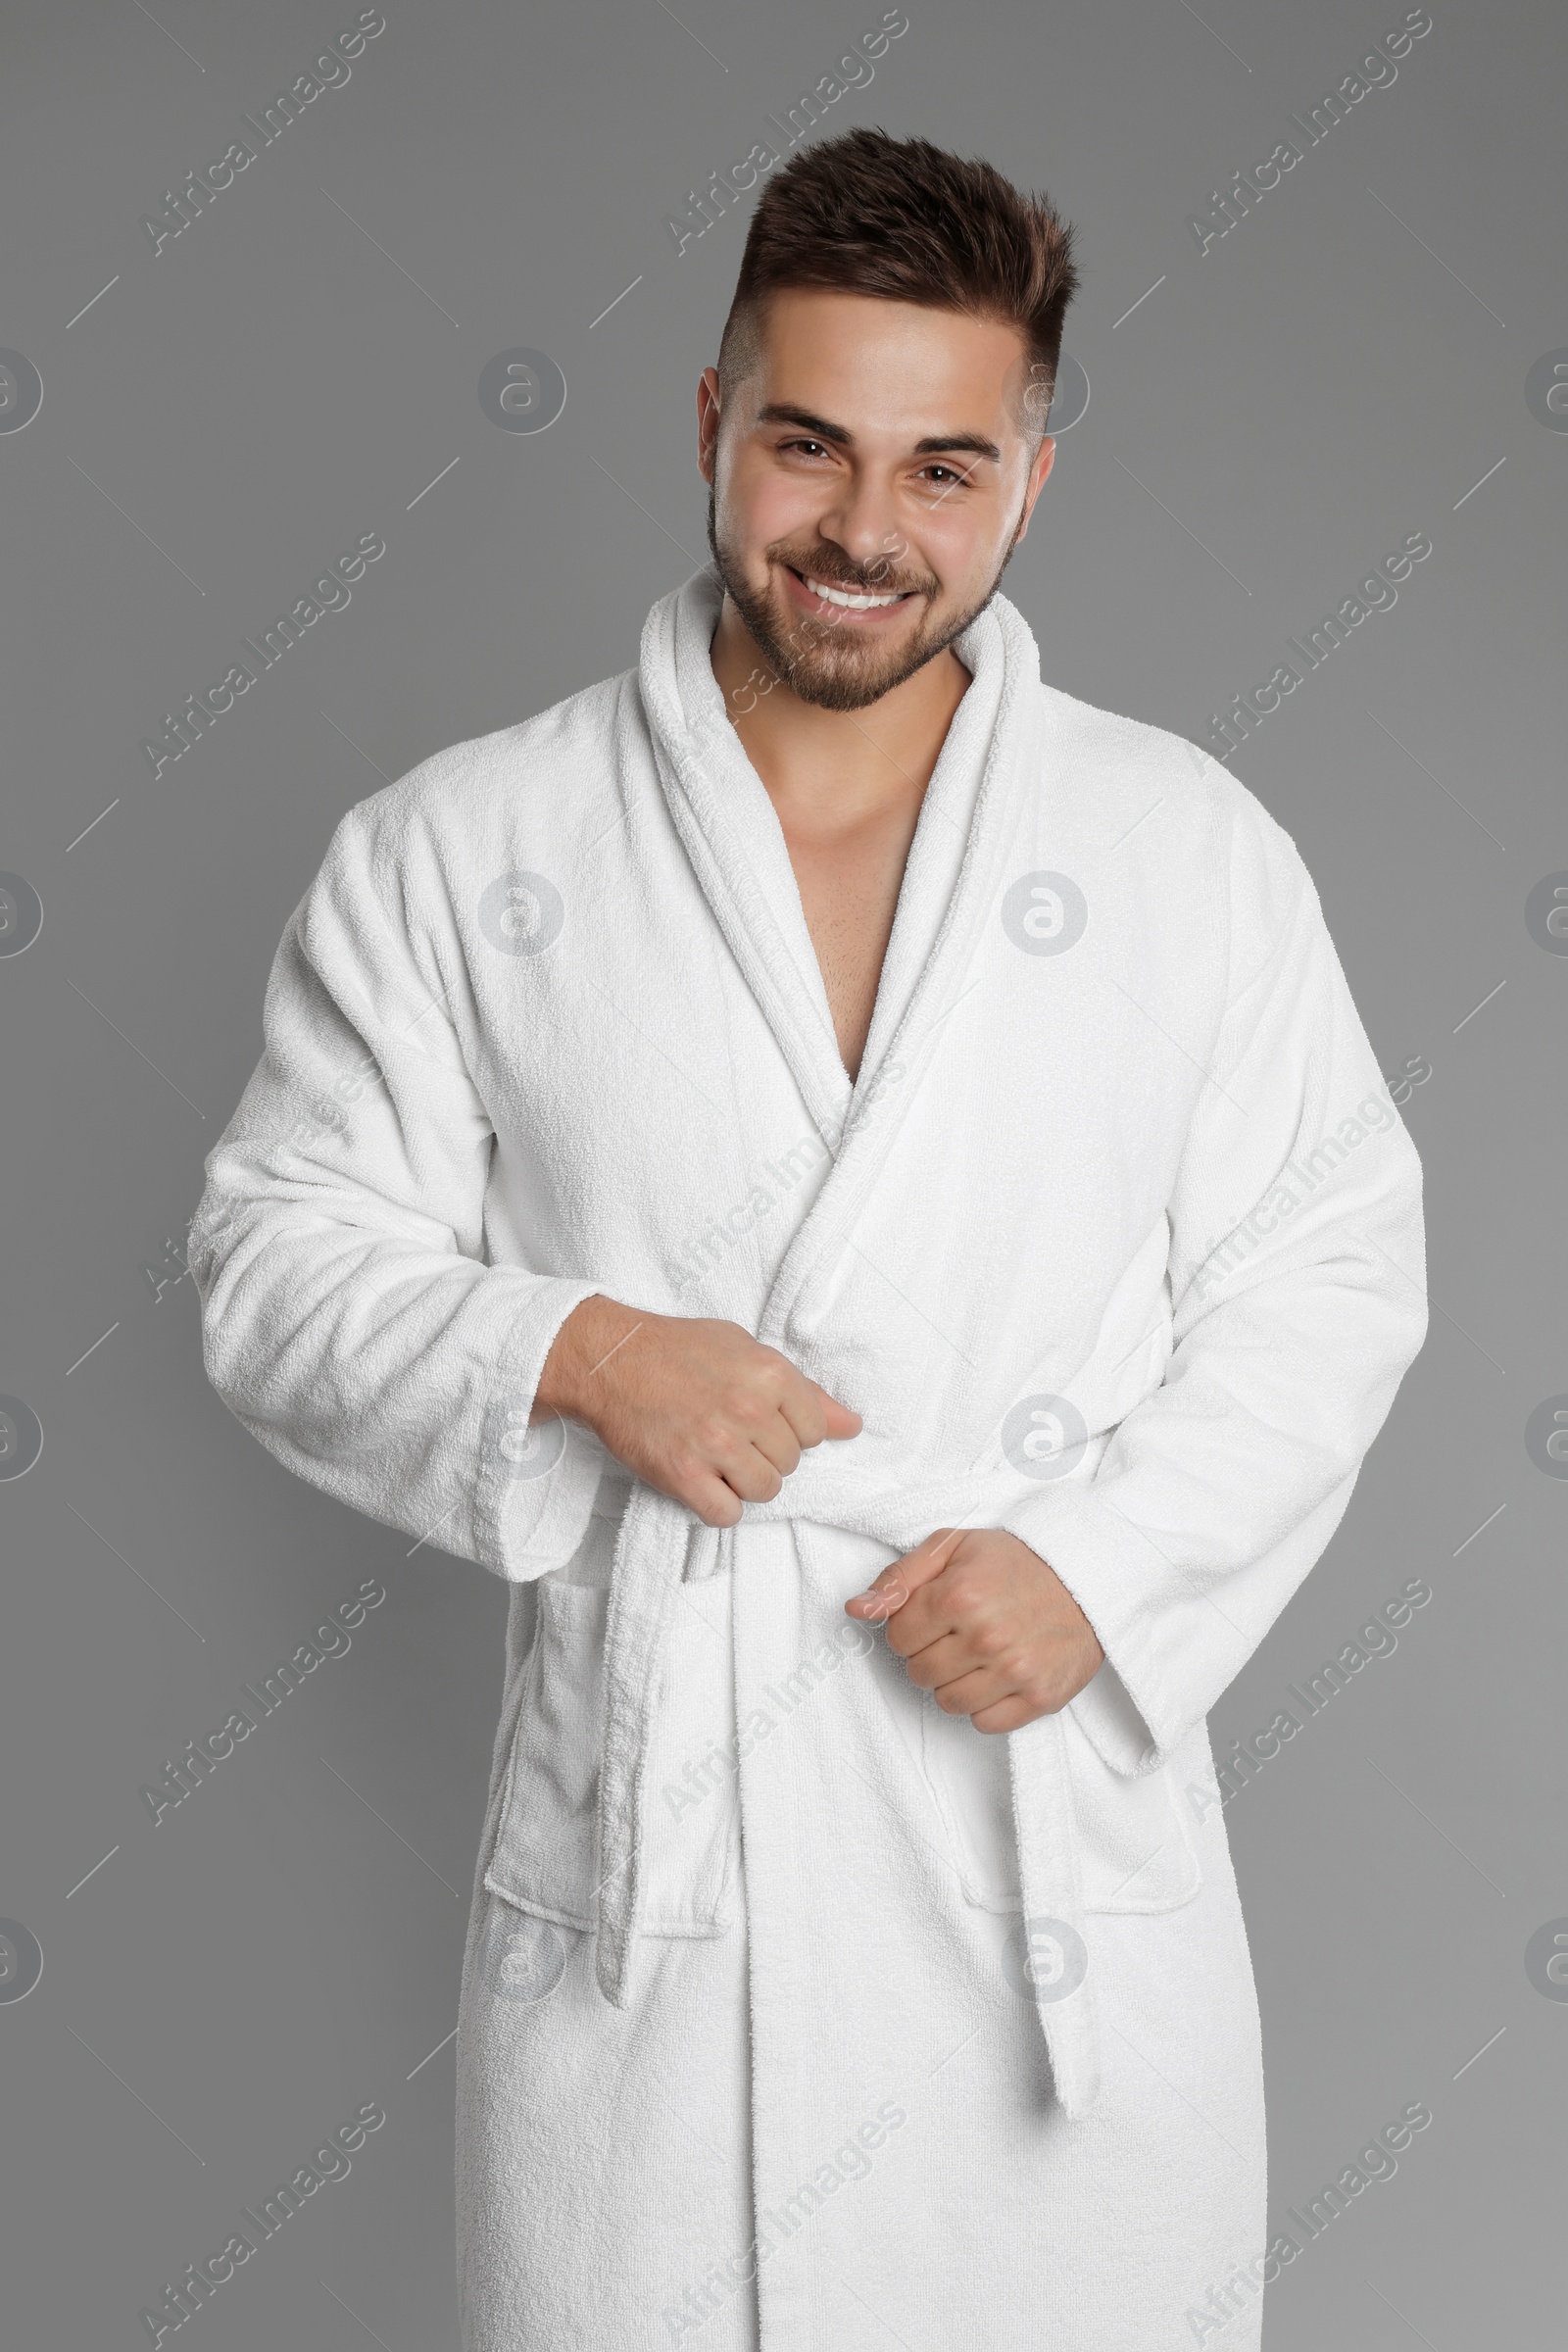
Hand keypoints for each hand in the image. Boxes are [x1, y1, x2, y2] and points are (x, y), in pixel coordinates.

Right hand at [533, 1294, 861, 1528]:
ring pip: (765, 1491)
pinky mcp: (683, 1476)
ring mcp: (716, 1445)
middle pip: (790, 1463)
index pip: (815, 1430)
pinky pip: (726, 1515)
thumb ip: (803, 1390)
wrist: (611, 1361)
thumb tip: (851, 1426)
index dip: (789, 1429)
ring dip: (744, 1481)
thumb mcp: (747, 1350)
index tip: (760, 1419)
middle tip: (729, 1433)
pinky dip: (717, 1504)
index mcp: (771, 1374)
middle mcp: (749, 1410)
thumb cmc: (679, 1350)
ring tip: (716, 1456)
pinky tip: (702, 1479)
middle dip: (765, 1454)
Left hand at [845, 1526, 1104, 1732]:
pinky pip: (984, 1723)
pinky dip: (985, 1704)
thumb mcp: (952, 1547)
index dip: (911, 1625)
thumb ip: (899, 1578)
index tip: (935, 1614)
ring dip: (954, 1681)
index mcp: (958, 1596)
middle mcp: (985, 1637)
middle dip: (930, 1653)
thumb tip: (857, 1609)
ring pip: (947, 1702)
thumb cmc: (1016, 1560)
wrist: (1088, 1575)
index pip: (897, 1638)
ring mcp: (1015, 1671)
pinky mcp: (1039, 1698)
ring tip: (977, 1654)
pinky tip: (998, 1674)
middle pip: (918, 1673)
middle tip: (958, 1632)